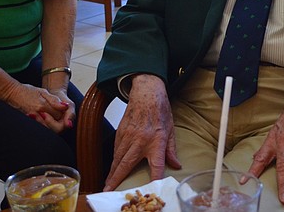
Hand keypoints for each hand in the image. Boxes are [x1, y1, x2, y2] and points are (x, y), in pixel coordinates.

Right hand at [4, 83, 71, 133]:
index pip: (60, 115)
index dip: (64, 114)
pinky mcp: (29, 122)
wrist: (11, 93)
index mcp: (43, 106)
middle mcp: (38, 115)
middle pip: (55, 126)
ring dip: (53, 125)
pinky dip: (46, 126)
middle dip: (60, 123)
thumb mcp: (43, 91)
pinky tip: (46, 120)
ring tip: (53, 117)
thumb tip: (65, 106)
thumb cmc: (27, 90)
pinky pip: (41, 128)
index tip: (63, 110)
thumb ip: (54, 100)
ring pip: (48, 129)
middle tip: (60, 117)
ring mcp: (32, 120)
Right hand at [103, 74, 180, 190]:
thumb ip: (171, 150)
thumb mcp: (171, 130)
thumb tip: (176, 165)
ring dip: (112, 172)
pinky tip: (112, 168)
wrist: (146, 93)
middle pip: (126, 164)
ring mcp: (128, 136)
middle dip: (116, 179)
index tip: (151, 188)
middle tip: (110, 190)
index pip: (156, 165)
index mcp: (156, 141)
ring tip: (108, 183)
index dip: (154, 177)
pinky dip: (113, 160)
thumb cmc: (160, 110)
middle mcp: (140, 140)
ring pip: (117, 158)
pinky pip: (115, 149)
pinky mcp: (120, 132)